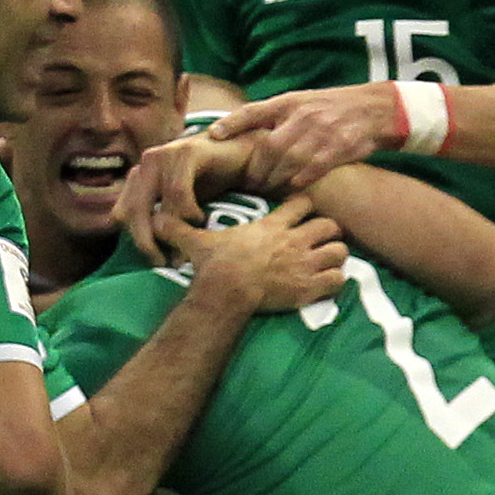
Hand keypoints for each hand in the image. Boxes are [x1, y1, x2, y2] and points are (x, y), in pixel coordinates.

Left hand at [116, 127, 257, 263]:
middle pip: (132, 210)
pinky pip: (177, 191)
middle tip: (162, 262)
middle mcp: (147, 164)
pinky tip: (199, 219)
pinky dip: (187, 211)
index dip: (134, 239)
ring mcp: (165, 155)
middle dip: (145, 242)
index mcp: (141, 175)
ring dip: (170, 231)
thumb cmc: (212, 181)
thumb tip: (150, 252)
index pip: (121, 213)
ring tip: (185, 245)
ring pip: (155, 204)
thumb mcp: (181, 203)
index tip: (153, 258)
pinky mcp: (186, 152)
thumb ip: (163, 218)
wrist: (242, 154)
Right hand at [176, 195, 347, 311]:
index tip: (302, 216)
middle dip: (328, 233)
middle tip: (321, 242)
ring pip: (340, 251)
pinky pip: (338, 280)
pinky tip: (325, 285)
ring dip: (335, 258)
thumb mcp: (197, 241)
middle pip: (330, 225)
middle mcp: (294, 240)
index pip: (303, 203)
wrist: (226, 290)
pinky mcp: (309, 287)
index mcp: (273, 225)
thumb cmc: (215, 265)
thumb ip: (179, 229)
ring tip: (327, 264)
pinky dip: (336, 282)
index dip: (306, 208)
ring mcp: (304, 263)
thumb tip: (155, 220)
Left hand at [202, 83, 427, 196]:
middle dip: (255, 169)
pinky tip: (289, 189)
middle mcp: (302, 115)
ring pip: (287, 163)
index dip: (232, 123)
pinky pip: (310, 172)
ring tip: (263, 189)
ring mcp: (320, 133)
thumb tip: (241, 130)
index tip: (213, 135)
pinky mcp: (337, 150)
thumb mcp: (301, 101)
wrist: (374, 109)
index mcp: (290, 102)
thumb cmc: (331, 107)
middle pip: (268, 147)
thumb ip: (274, 116)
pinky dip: (296, 183)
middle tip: (246, 183)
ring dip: (272, 180)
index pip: (254, 111)